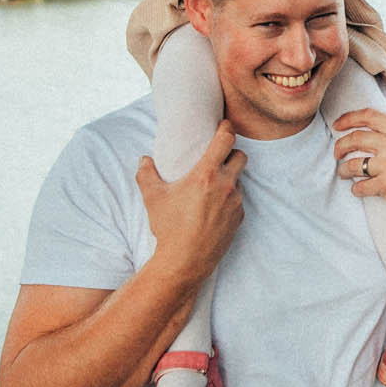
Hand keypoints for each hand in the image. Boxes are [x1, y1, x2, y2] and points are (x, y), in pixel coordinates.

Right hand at [134, 122, 244, 285]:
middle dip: (231, 153)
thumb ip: (146, 174)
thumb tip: (144, 159)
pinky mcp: (240, 217)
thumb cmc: (168, 227)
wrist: (184, 261)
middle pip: (241, 156)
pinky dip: (229, 197)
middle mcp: (226, 185)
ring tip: (213, 184)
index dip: (227, 128)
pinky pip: (238, 199)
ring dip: (230, 177)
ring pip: (239, 179)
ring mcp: (235, 202)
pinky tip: (215, 205)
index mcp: (207, 174)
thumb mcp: (153, 198)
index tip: (224, 125)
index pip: (226, 140)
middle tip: (218, 157)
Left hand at [330, 108, 385, 218]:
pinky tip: (358, 189)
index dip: (348, 119)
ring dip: (344, 169)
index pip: (368, 116)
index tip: (337, 126)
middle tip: (337, 154)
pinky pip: (361, 186)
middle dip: (340, 146)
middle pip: (356, 139)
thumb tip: (367, 122)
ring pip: (354, 164)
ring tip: (344, 172)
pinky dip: (356, 189)